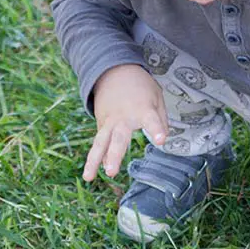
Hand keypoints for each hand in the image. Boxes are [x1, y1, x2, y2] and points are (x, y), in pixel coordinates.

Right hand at [84, 64, 167, 180]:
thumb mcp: (157, 97)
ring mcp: (109, 121)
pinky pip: (99, 141)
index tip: (161, 140)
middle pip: (118, 138)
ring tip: (88, 177)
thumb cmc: (141, 86)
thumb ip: (161, 120)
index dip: (156, 130)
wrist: (113, 70)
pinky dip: (96, 156)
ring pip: (100, 142)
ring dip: (94, 161)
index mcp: (143, 109)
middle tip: (111, 172)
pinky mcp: (101, 123)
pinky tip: (92, 172)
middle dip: (114, 155)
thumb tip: (161, 141)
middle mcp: (124, 117)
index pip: (152, 120)